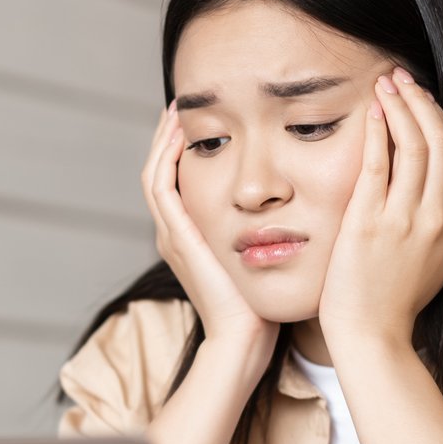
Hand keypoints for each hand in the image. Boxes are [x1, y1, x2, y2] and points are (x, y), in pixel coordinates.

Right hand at [141, 106, 279, 358]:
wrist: (244, 337)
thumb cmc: (257, 304)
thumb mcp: (257, 258)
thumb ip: (261, 232)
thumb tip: (287, 207)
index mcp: (189, 237)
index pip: (176, 182)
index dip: (181, 151)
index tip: (198, 122)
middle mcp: (173, 234)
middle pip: (159, 172)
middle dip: (167, 138)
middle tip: (180, 106)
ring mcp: (172, 236)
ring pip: (154, 175)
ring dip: (163, 141)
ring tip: (176, 110)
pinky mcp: (178, 238)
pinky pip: (161, 188)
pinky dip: (166, 158)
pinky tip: (180, 134)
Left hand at [319, 67, 442, 350]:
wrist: (372, 336)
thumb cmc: (393, 304)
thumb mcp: (432, 262)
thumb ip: (436, 227)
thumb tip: (430, 196)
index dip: (442, 121)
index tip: (424, 101)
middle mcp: (438, 218)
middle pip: (442, 141)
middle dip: (423, 102)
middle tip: (402, 79)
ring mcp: (406, 219)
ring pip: (416, 144)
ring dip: (401, 105)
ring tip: (386, 83)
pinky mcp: (371, 222)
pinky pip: (380, 163)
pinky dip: (379, 131)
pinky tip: (372, 111)